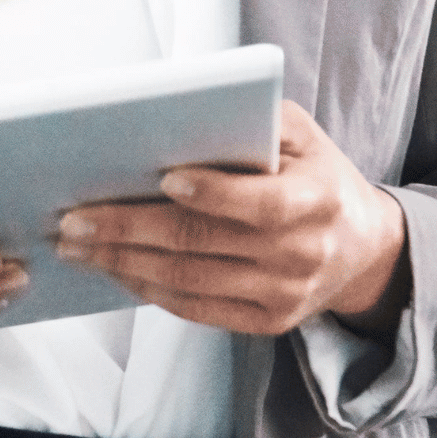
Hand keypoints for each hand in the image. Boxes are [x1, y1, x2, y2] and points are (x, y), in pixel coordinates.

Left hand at [53, 101, 407, 339]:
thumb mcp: (302, 135)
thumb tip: (182, 116)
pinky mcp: (267, 322)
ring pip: (189, 280)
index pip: (260, 202)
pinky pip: (197, 309)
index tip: (162, 178)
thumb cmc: (315, 175)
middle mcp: (302, 252)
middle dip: (129, 230)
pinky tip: (114, 268)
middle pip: (202, 243)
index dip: (212, 193)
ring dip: (123, 263)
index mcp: (317, 199)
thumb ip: (255, 120)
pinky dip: (148, 289)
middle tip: (73, 219)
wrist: (363, 247)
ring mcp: (284, 294)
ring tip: (75, 245)